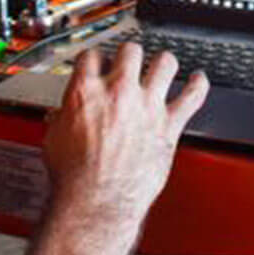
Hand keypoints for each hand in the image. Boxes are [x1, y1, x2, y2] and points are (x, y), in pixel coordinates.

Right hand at [27, 43, 209, 254]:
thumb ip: (62, 119)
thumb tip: (62, 115)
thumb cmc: (75, 178)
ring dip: (163, 63)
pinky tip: (198, 79)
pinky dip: (198, 85)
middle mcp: (119, 92)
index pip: (92, 55)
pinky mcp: (169, 125)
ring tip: (163, 65)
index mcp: (87, 92)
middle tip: (130, 62)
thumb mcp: (55, 140)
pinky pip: (192, 97)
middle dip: (129, 55)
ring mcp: (147, 106)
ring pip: (164, 63)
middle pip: (131, 51)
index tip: (99, 64)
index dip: (96, 58)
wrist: (96, 203)